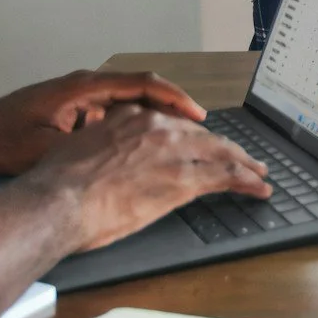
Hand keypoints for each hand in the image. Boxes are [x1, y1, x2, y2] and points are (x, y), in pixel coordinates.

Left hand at [0, 71, 208, 176]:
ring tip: (181, 135)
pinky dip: (134, 120)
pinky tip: (143, 142)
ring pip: (128, 98)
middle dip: (172, 105)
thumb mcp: (44, 149)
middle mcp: (83, 84)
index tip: (197, 115)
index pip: (140, 84)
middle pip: (140, 87)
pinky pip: (112, 109)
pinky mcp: (71, 107)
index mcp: (81, 87)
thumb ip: (83, 147)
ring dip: (155, 113)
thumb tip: (120, 155)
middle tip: (200, 126)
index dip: (173, 99)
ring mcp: (77, 94)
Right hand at [26, 106, 269, 251]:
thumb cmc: (58, 183)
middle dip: (227, 149)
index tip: (203, 145)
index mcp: (131, 117)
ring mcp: (173, 152)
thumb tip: (102, 156)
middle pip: (204, 136)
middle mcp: (157, 128)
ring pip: (222, 153)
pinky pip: (226, 176)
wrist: (57, 200)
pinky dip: (247, 181)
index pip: (174, 125)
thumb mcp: (79, 148)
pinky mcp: (183, 180)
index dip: (194, 137)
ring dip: (245, 164)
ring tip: (260, 174)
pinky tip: (259, 188)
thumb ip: (100, 146)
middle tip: (245, 160)